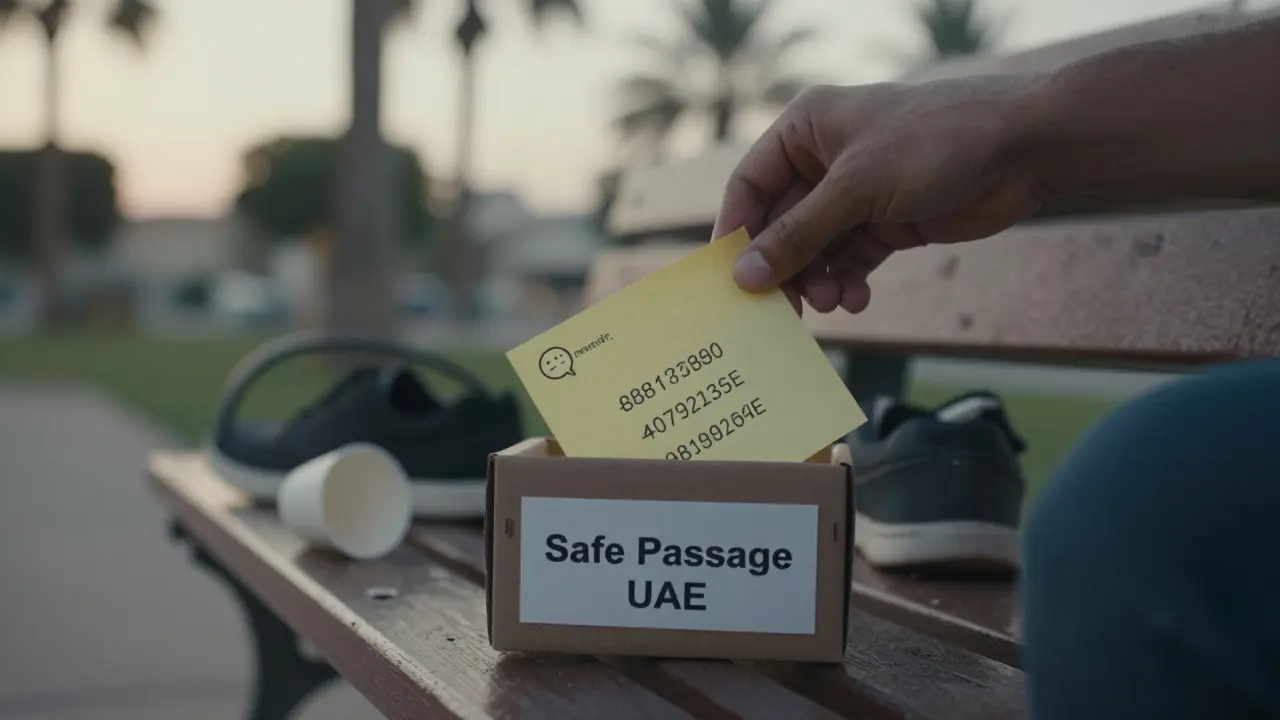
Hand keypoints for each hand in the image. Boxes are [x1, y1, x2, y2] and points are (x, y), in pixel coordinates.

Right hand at [713, 77, 1047, 314]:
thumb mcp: (857, 189)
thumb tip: (744, 276)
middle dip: (783, 267)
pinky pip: (850, 260)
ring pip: (815, 249)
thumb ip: (798, 235)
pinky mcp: (887, 222)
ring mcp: (857, 193)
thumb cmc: (936, 143)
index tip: (730, 280)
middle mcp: (825, 159)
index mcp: (806, 129)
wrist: (1025, 148)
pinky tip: (857, 299)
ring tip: (832, 302)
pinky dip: (849, 282)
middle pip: (780, 225)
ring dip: (818, 280)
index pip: (750, 185)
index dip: (736, 232)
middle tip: (780, 312)